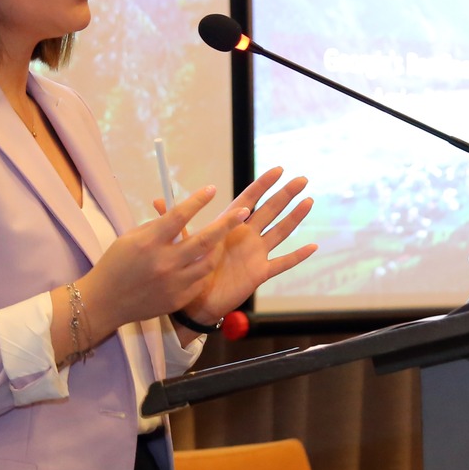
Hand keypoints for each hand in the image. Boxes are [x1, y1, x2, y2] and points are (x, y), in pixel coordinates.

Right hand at [78, 186, 245, 330]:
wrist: (105, 302)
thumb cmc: (116, 264)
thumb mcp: (130, 238)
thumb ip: (157, 225)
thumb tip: (180, 212)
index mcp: (149, 242)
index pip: (179, 216)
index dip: (197, 201)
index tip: (212, 189)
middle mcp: (163, 262)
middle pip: (203, 239)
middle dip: (226, 224)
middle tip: (242, 212)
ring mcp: (173, 283)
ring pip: (208, 262)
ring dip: (218, 248)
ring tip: (223, 239)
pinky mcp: (177, 299)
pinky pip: (200, 281)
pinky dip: (204, 269)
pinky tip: (204, 262)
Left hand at [160, 167, 316, 326]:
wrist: (194, 300)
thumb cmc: (189, 267)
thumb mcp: (183, 241)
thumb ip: (175, 220)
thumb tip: (156, 199)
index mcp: (229, 225)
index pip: (250, 198)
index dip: (263, 184)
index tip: (278, 169)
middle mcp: (246, 236)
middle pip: (270, 211)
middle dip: (286, 194)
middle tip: (302, 179)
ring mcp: (256, 253)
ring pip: (280, 232)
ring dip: (295, 217)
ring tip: (309, 201)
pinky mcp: (260, 273)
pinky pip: (282, 263)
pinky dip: (297, 256)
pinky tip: (312, 247)